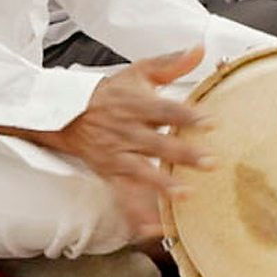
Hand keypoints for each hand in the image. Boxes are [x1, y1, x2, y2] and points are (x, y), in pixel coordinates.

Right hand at [0, 47, 209, 237]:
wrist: (65, 112)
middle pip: (157, 143)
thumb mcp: (138, 72)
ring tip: (185, 194)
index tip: (210, 121)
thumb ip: (171, 63)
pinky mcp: (109, 174)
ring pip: (140, 171)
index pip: (165, 109)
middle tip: (209, 162)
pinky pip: (123, 197)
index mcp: (136, 104)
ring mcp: (116, 155)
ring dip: (162, 184)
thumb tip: (200, 48)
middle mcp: (126, 131)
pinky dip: (137, 214)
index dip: (187, 115)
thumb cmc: (110, 92)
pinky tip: (153, 228)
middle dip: (182, 153)